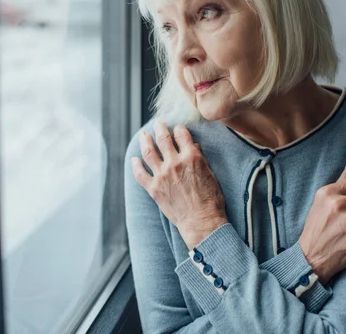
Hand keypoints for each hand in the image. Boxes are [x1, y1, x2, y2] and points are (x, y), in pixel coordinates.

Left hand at [131, 121, 227, 248]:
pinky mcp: (153, 188)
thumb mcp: (210, 174)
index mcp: (191, 157)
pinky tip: (134, 159)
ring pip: (148, 152)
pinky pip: (140, 174)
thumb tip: (193, 146)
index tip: (177, 129)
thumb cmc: (211, 200)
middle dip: (159, 128)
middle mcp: (175, 163)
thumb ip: (199, 158)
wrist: (201, 221)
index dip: (179, 129)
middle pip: (163, 139)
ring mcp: (162, 175)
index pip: (182, 135)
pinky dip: (135, 165)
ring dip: (145, 140)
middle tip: (158, 124)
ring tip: (143, 135)